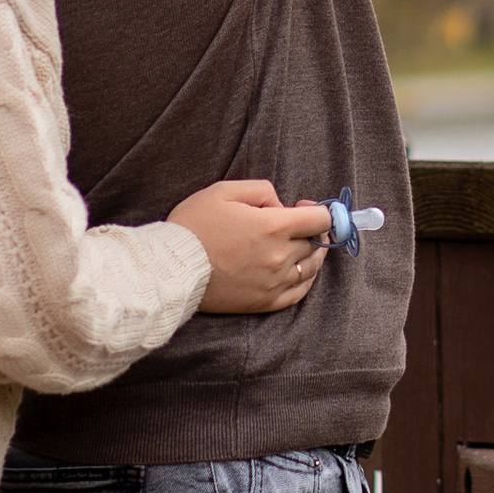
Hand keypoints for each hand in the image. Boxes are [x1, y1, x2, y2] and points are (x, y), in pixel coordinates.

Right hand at [171, 179, 332, 314]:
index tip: (306, 207)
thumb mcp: (225, 191)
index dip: (319, 210)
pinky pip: (299, 292)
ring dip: (312, 254)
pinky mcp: (264, 302)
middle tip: (298, 224)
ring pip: (311, 267)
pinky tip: (301, 271)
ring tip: (302, 246)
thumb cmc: (194, 225)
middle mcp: (280, 256)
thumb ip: (262, 190)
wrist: (172, 268)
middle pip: (316, 243)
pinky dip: (306, 279)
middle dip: (312, 230)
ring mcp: (274, 282)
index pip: (321, 219)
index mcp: (274, 226)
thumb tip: (281, 205)